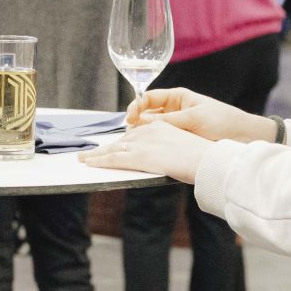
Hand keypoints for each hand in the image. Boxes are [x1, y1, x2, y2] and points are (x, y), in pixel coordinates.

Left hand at [79, 118, 210, 183]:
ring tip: (83, 159)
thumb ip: (172, 150)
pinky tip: (89, 163)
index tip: (112, 146)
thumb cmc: (202, 157)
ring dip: (97, 155)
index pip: (134, 134)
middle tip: (88, 153)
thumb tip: (168, 158)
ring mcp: (143, 143)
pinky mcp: (139, 156)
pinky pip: (114, 159)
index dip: (121, 142)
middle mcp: (148, 131)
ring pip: (113, 149)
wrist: (207, 160)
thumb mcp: (185, 147)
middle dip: (104, 148)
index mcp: (160, 126)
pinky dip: (100, 161)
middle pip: (121, 141)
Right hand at [126, 87, 274, 143]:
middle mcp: (173, 111)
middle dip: (136, 121)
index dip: (136, 106)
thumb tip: (142, 122)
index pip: (148, 98)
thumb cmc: (223, 120)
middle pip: (146, 114)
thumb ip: (168, 120)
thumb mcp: (194, 117)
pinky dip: (152, 144)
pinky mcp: (179, 141)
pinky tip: (146, 149)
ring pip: (151, 129)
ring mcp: (175, 127)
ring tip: (134, 141)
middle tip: (129, 132)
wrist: (243, 137)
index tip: (130, 117)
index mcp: (177, 98)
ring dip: (141, 134)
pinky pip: (161, 141)